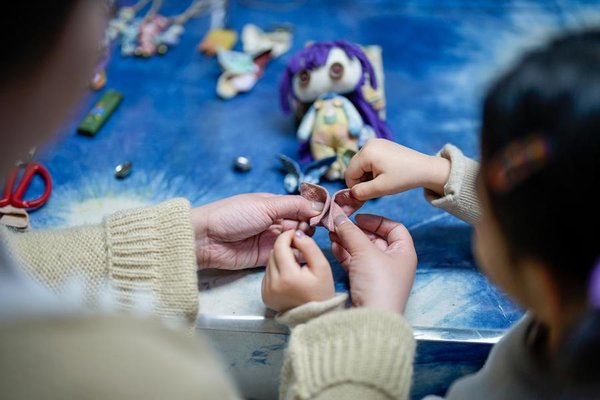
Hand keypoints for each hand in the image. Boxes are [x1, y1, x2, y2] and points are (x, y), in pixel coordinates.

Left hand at [192, 193, 323, 268]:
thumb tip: (319, 205)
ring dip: (303, 241)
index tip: (326, 217)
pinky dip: (294, 256)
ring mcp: (271, 241)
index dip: (314, 212)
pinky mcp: (266, 258)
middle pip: (301, 225)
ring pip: (296, 241)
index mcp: (274, 205)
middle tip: (312, 231)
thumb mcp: (266, 205)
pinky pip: (286, 257)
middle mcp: (275, 222)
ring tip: (304, 242)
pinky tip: (301, 254)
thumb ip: (294, 205)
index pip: (301, 207)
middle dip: (310, 227)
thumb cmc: (233, 215)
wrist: (206, 239)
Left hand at [262, 230, 334, 311]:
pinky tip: (288, 275)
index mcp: (287, 276)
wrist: (315, 318)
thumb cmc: (322, 292)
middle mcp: (273, 284)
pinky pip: (268, 274)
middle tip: (299, 250)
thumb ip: (309, 247)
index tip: (296, 234)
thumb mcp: (322, 267)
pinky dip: (277, 270)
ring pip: (269, 262)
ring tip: (295, 264)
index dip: (287, 236)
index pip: (280, 246)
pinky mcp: (264, 295)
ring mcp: (267, 291)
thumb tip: (297, 233)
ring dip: (280, 258)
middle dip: (285, 247)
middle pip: (273, 253)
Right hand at [329, 214, 416, 313]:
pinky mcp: (364, 284)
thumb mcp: (365, 251)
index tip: (358, 218)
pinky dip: (344, 254)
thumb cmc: (378, 284)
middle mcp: (393, 263)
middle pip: (375, 239)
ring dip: (347, 240)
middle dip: (356, 230)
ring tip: (332, 233)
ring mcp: (378, 275)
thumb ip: (351, 231)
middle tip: (339, 223)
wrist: (371, 320)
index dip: (376, 220)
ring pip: (362, 251)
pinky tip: (333, 246)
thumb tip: (339, 216)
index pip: (394, 228)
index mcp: (404, 253)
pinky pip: (354, 263)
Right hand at [345, 138, 450, 200]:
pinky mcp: (381, 144)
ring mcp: (375, 142)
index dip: (356, 187)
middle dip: (362, 181)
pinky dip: (373, 169)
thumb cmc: (404, 178)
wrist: (425, 169)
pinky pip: (368, 159)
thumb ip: (361, 192)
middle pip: (354, 168)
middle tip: (378, 187)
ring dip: (367, 176)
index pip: (349, 174)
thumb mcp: (381, 188)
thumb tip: (349, 194)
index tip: (368, 194)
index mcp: (366, 152)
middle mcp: (368, 144)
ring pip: (360, 165)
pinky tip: (385, 173)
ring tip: (383, 180)